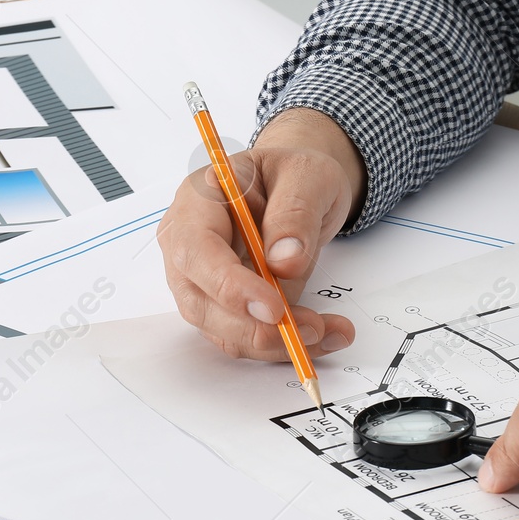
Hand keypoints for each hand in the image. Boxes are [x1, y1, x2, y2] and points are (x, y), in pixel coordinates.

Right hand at [159, 108, 366, 359]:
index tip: (273, 308)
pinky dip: (283, 344)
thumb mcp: (307, 175)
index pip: (196, 251)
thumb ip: (295, 212)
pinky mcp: (227, 307)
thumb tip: (284, 260)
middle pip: (201, 303)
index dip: (230, 286)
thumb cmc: (294, 175)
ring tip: (328, 332)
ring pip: (224, 331)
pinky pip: (247, 337)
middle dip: (256, 327)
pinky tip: (322, 335)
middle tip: (311, 328)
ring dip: (275, 343)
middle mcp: (190, 246)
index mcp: (198, 202)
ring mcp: (204, 281)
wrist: (301, 187)